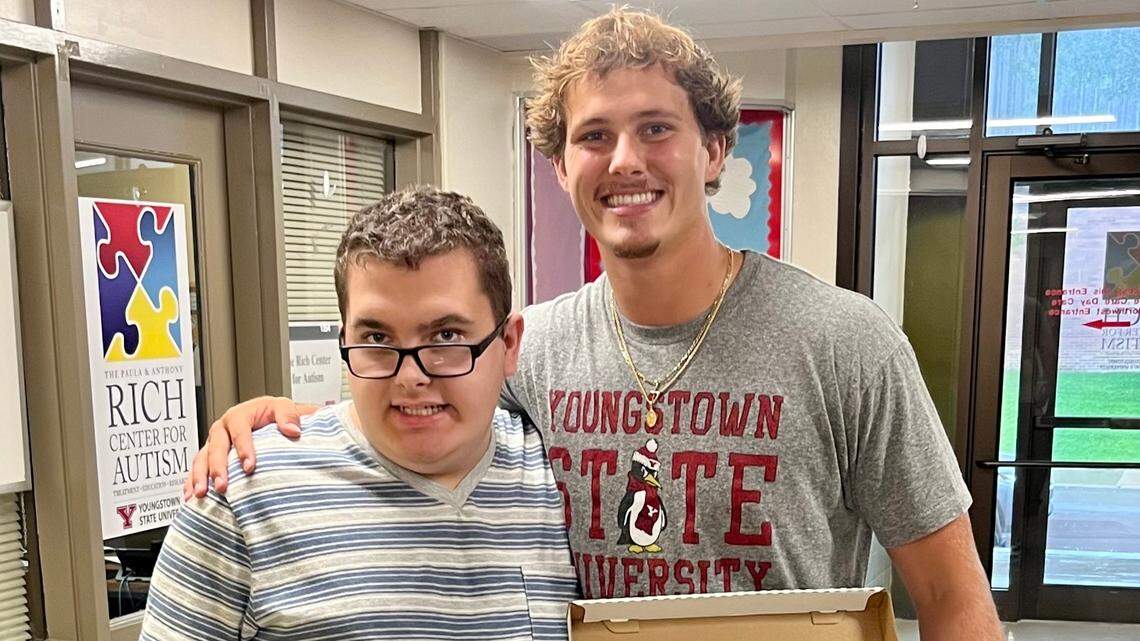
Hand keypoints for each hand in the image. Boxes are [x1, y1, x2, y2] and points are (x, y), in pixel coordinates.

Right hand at [183, 396, 314, 498]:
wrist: (268, 420)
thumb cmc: (273, 415)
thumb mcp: (283, 407)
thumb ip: (288, 415)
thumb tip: (292, 430)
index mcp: (239, 415)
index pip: (239, 431)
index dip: (243, 448)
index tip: (249, 467)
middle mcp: (223, 428)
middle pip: (217, 446)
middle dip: (218, 467)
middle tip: (222, 485)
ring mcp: (214, 443)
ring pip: (202, 458)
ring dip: (200, 476)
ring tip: (202, 494)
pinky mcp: (209, 456)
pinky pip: (197, 468)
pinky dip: (192, 482)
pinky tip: (191, 496)